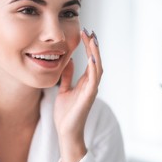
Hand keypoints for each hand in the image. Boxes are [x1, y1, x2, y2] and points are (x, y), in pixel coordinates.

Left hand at [53, 29, 101, 161]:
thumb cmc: (66, 113)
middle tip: (90, 30)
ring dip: (95, 53)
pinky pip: (94, 80)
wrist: (66, 131)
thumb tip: (67, 62)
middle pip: (95, 60)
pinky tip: (92, 57)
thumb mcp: (64, 90)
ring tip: (92, 39)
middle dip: (93, 45)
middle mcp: (91, 84)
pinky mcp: (89, 96)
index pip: (89, 60)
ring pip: (97, 67)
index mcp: (85, 82)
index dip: (88, 46)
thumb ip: (67, 77)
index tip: (84, 33)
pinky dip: (94, 68)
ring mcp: (91, 90)